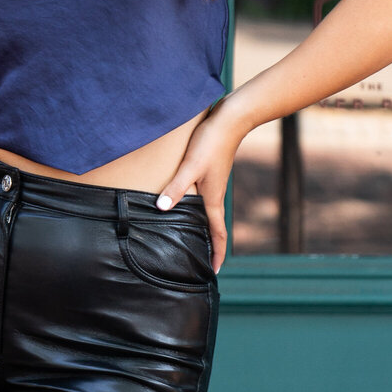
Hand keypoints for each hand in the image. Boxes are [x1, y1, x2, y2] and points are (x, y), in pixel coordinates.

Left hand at [155, 102, 245, 270]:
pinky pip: (205, 199)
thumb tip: (161, 209)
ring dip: (204, 228)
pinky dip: (199, 210)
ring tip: (194, 239)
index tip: (214, 272)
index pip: (217, 233)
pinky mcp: (210, 172)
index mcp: (213, 198)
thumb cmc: (211, 142)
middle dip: (210, 246)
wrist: (230, 119)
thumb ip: (176, 188)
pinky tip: (187, 206)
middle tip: (201, 262)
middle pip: (214, 227)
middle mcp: (215, 194)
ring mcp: (214, 183)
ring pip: (209, 213)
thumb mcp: (191, 166)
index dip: (217, 254)